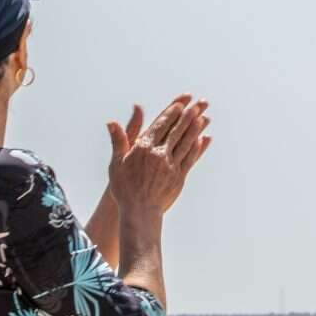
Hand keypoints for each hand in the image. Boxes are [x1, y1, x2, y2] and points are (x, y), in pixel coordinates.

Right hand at [107, 94, 211, 214]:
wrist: (139, 212)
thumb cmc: (124, 188)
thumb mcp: (116, 163)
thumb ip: (118, 140)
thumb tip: (112, 122)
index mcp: (144, 148)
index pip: (161, 125)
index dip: (172, 113)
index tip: (181, 103)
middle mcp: (160, 154)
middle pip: (177, 130)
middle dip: (189, 116)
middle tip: (199, 104)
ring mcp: (171, 165)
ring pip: (186, 142)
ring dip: (196, 129)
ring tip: (203, 117)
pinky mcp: (179, 177)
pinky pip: (190, 158)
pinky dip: (197, 148)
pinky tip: (202, 140)